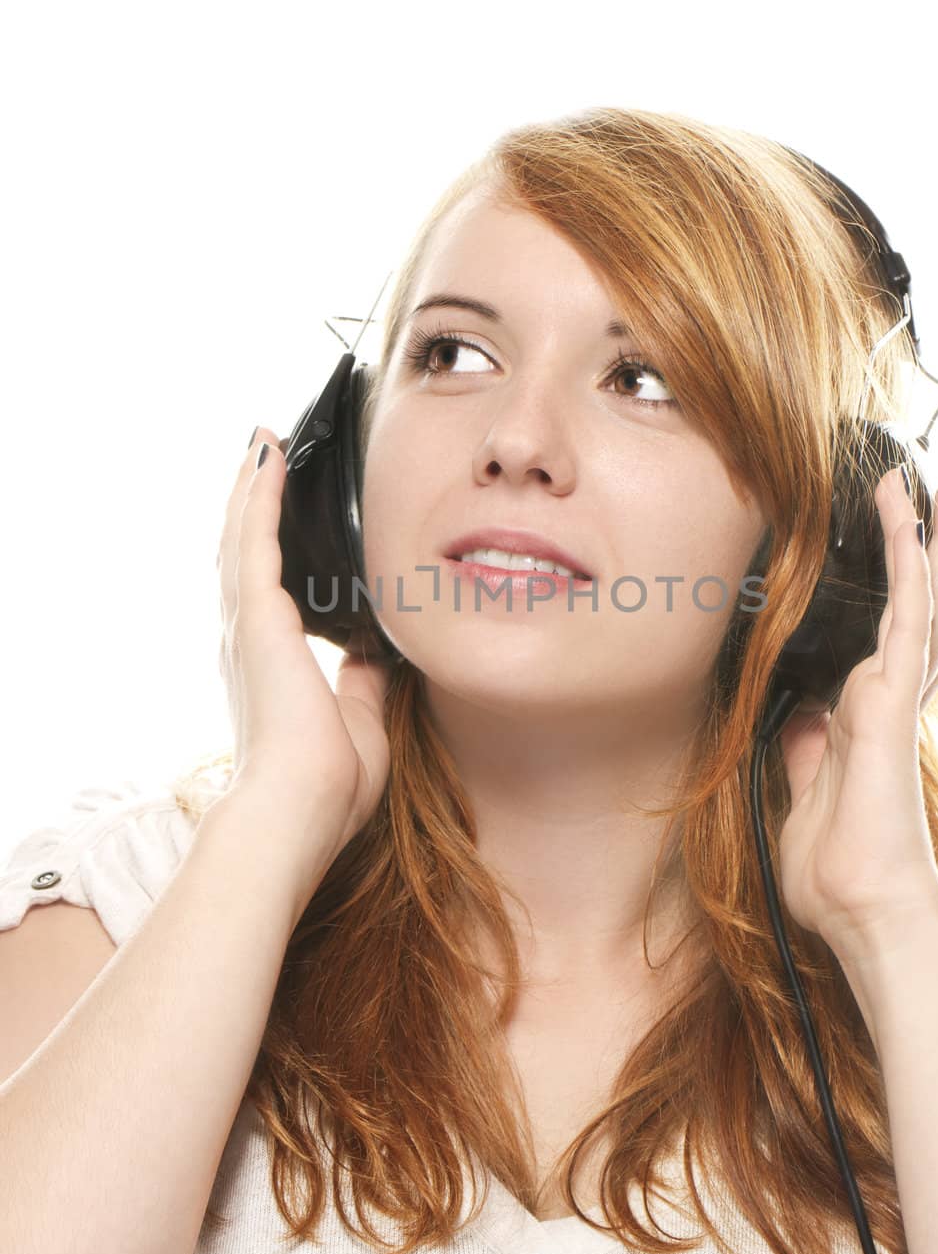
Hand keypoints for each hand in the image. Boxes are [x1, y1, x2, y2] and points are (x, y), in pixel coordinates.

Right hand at [216, 428, 391, 902]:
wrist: (299, 811)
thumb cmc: (328, 787)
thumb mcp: (362, 720)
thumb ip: (365, 680)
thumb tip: (379, 651)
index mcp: (271, 664)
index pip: (268, 589)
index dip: (269, 547)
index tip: (281, 511)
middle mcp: (247, 639)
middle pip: (244, 552)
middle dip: (253, 502)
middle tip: (264, 455)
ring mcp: (246, 625)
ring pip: (241, 536)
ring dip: (251, 486)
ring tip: (263, 442)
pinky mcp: (256, 616)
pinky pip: (253, 538)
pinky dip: (259, 493)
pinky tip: (269, 456)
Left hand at [772, 469, 937, 963]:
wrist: (864, 913)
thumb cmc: (839, 870)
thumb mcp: (807, 793)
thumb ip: (811, 747)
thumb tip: (805, 713)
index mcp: (875, 717)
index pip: (897, 634)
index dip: (906, 584)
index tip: (906, 540)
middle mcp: (896, 698)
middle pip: (927, 604)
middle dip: (937, 544)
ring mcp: (899, 697)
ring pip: (926, 598)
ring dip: (930, 537)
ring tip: (936, 483)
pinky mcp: (891, 702)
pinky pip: (904, 620)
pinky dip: (907, 566)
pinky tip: (912, 525)